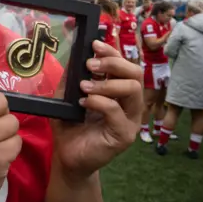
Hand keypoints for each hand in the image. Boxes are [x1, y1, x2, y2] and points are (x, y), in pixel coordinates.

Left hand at [50, 40, 142, 184]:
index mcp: (119, 92)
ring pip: (132, 90)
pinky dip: (99, 102)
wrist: (67, 156)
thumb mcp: (67, 96)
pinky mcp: (124, 135)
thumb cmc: (70, 125)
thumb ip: (73, 77)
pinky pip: (117, 111)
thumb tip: (74, 53)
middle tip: (90, 65)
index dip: (112, 52)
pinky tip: (84, 103)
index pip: (126, 65)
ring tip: (84, 87)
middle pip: (136, 73)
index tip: (94, 45)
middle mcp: (130, 104)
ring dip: (105, 83)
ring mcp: (130, 120)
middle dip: (112, 64)